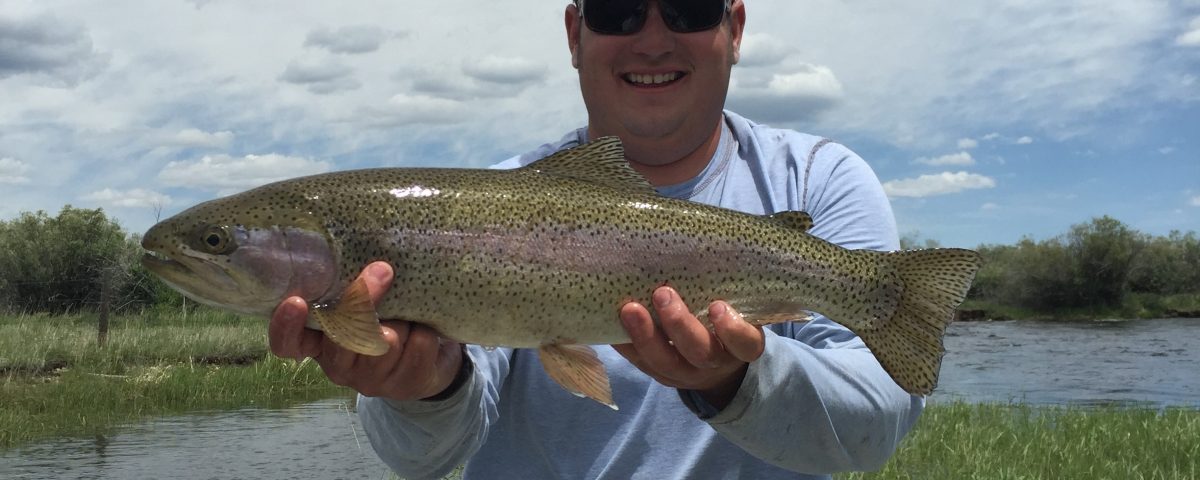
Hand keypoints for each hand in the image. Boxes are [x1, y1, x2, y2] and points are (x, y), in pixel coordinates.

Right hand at [268, 261, 463, 400]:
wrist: (432, 357)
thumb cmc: (389, 318)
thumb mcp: (366, 303)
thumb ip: (353, 290)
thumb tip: (364, 258)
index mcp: (320, 342)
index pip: (289, 344)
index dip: (286, 327)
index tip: (296, 301)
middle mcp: (339, 366)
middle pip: (342, 339)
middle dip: (363, 302)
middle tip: (381, 270)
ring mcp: (371, 380)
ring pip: (385, 342)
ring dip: (402, 319)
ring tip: (408, 313)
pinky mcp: (405, 385)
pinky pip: (417, 347)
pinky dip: (424, 331)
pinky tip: (424, 329)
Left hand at [613, 286, 764, 409]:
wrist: (717, 363)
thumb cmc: (725, 318)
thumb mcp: (737, 305)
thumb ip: (725, 286)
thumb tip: (702, 240)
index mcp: (742, 346)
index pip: (745, 343)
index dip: (733, 329)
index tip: (718, 305)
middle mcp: (716, 362)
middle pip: (700, 352)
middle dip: (679, 324)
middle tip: (662, 292)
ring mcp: (686, 373)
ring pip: (666, 362)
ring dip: (645, 335)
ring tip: (629, 309)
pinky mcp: (661, 375)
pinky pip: (641, 363)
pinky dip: (626, 343)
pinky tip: (611, 323)